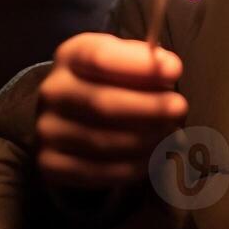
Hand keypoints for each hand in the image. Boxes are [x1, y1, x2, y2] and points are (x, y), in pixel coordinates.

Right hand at [35, 32, 186, 189]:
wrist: (67, 113)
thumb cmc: (107, 79)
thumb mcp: (122, 58)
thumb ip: (144, 61)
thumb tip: (169, 69)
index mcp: (71, 55)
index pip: (100, 58)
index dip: (139, 65)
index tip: (175, 70)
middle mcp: (53, 92)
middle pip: (102, 103)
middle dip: (149, 108)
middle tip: (180, 108)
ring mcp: (47, 131)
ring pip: (102, 142)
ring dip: (146, 141)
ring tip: (173, 134)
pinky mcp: (50, 165)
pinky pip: (97, 172)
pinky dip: (133, 167)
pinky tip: (155, 157)